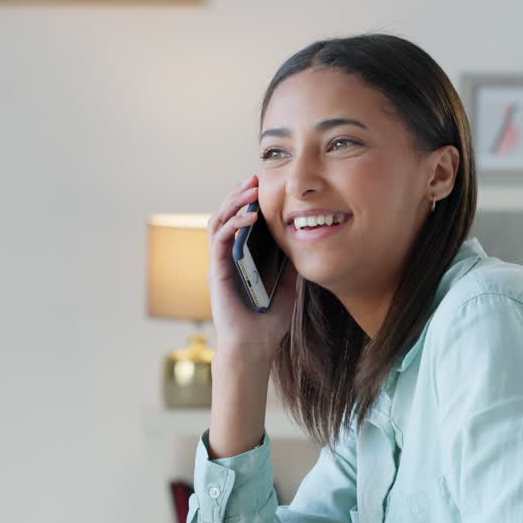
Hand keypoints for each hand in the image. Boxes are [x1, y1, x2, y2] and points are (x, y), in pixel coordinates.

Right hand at [205, 174, 299, 361]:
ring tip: (250, 188)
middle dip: (239, 193)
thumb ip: (291, 262)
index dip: (249, 201)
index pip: (241, 221)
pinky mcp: (217, 270)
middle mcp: (228, 256)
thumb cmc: (270, 320)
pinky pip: (221, 239)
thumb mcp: (289, 285)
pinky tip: (251, 215)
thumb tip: (306, 239)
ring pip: (219, 220)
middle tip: (254, 177)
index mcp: (243, 258)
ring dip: (233, 202)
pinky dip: (234, 223)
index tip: (265, 184)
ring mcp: (220, 262)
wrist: (255, 345)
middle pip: (226, 214)